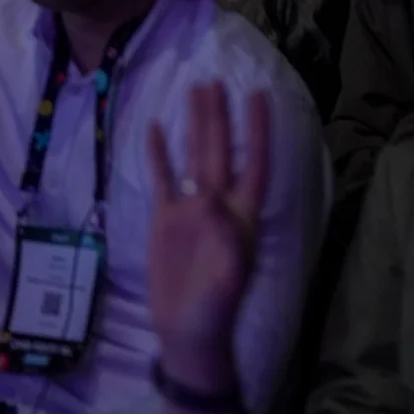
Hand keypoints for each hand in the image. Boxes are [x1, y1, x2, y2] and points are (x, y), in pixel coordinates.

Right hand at [147, 84, 269, 360]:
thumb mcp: (225, 281)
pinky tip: (154, 127)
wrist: (186, 334)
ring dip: (195, 125)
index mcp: (242, 217)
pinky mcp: (166, 218)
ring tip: (193, 89)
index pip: (255, 163)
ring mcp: (190, 210)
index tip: (259, 96)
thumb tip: (211, 199)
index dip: (259, 131)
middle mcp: (219, 205)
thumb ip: (223, 242)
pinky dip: (159, 153)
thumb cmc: (214, 312)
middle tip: (216, 79)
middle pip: (221, 151)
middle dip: (221, 117)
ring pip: (194, 157)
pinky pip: (162, 178)